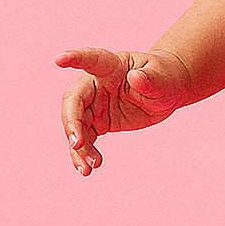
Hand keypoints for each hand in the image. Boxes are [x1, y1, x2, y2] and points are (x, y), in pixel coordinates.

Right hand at [53, 46, 194, 175]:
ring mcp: (95, 103)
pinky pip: (85, 137)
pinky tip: (88, 167)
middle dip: (72, 122)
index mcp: (111, 65)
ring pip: (76, 124)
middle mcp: (97, 83)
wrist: (166, 91)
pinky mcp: (98, 121)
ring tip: (88, 167)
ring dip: (78, 146)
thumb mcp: (162, 77)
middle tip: (77, 144)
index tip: (59, 60)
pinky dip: (84, 153)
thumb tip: (136, 78)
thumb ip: (149, 79)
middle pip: (74, 100)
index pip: (91, 59)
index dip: (75, 58)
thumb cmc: (164, 76)